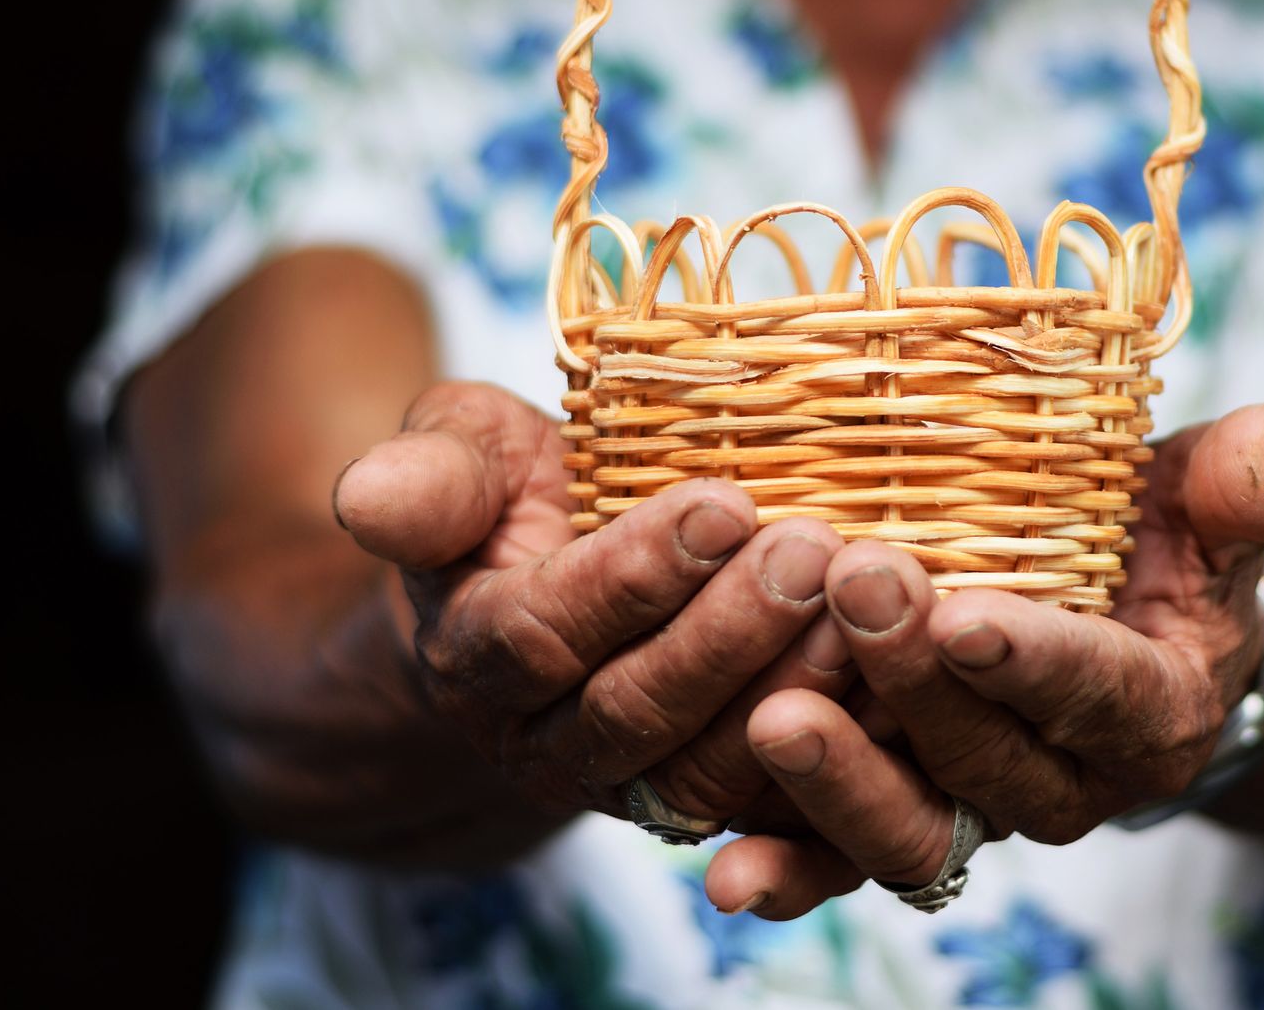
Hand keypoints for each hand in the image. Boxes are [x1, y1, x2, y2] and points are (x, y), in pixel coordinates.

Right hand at [333, 380, 855, 828]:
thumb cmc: (510, 501)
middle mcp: (543, 742)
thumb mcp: (462, 461)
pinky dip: (839, 745)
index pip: (545, 634)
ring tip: (865, 601)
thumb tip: (364, 498)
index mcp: (473, 657)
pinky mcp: (707, 801)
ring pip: (709, 769)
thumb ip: (428, 479)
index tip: (725, 502)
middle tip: (816, 551)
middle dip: (729, 634)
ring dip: (793, 690)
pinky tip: (899, 670)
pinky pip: (773, 799)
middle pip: (636, 712)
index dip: (634, 576)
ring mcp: (629, 784)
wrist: (540, 592)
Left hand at [704, 399, 1263, 917]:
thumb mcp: (1215, 506)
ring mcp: (981, 811)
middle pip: (987, 756)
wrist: (1134, 643)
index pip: (1095, 691)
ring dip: (841, 785)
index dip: (1034, 660)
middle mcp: (1069, 783)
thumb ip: (1262, 481)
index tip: (967, 616)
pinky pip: (849, 864)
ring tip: (768, 721)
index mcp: (1153, 710)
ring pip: (914, 826)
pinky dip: (791, 870)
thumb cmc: (1168, 553)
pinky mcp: (908, 818)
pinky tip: (722, 873)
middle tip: (851, 589)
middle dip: (914, 685)